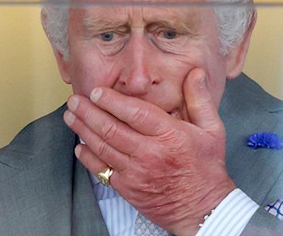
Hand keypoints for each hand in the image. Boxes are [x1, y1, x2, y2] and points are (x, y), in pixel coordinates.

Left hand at [63, 68, 235, 234]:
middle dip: (88, 112)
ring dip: (83, 131)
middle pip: (111, 129)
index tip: (95, 91)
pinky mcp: (127, 188)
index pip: (134, 113)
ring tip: (70, 117)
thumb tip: (194, 73)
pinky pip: (101, 170)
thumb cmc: (206, 167)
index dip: (111, 100)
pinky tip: (79, 146)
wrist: (202, 209)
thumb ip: (199, 99)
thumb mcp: (211, 129)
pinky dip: (88, 157)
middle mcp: (149, 153)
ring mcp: (135, 172)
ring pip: (102, 147)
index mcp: (169, 135)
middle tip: (74, 101)